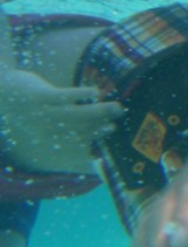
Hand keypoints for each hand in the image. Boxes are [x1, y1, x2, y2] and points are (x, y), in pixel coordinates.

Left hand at [0, 68, 122, 172]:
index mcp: (45, 141)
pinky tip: (95, 92)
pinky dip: (81, 94)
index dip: (91, 151)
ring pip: (75, 114)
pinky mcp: (40, 95)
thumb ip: (62, 137)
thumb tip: (92, 141)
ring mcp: (42, 113)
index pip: (73, 150)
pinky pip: (63, 96)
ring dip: (98, 111)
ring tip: (117, 108)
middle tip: (116, 128)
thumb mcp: (39, 130)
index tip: (109, 155)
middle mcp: (45, 130)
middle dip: (98, 131)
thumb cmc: (27, 113)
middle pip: (78, 132)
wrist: (2, 93)